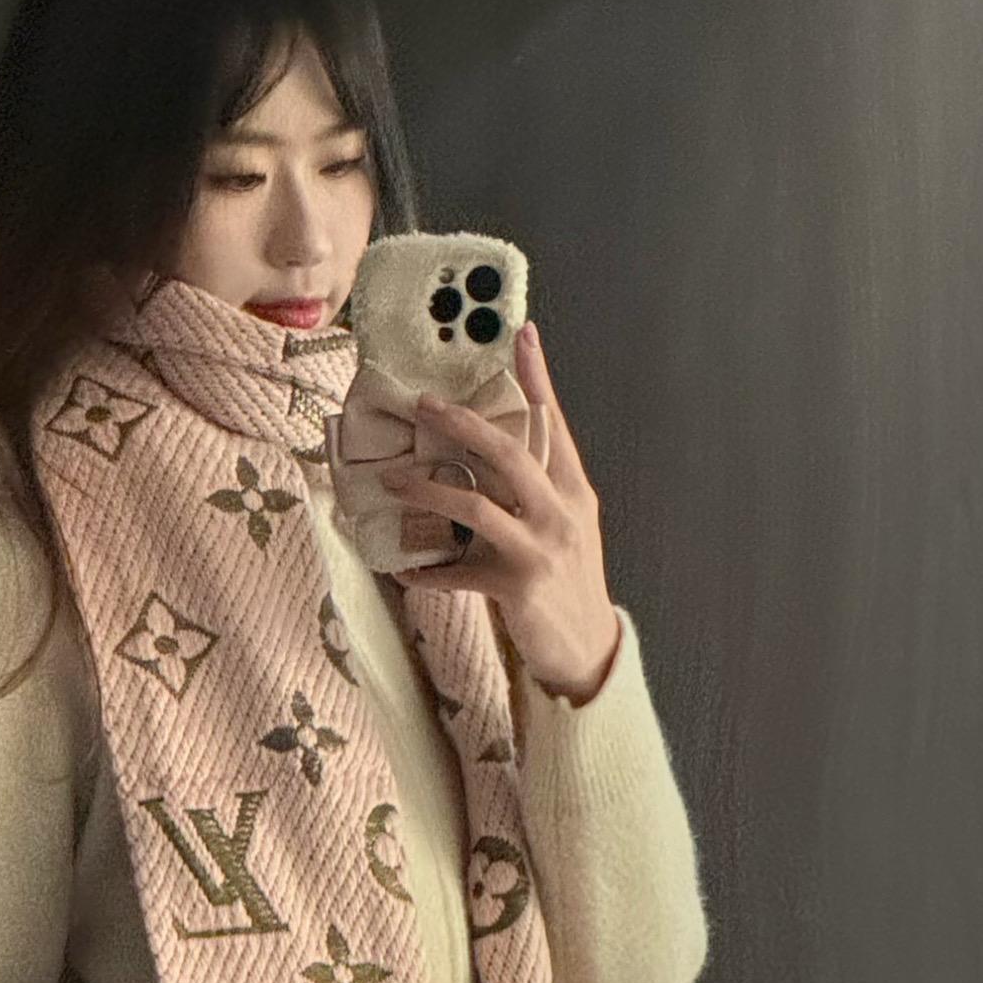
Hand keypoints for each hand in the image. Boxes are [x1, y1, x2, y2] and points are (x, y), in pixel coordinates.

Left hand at [375, 319, 621, 700]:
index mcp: (573, 491)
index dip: (538, 379)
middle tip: (423, 405)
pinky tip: (404, 568)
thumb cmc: (568, 581)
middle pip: (509, 454)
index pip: (554, 425)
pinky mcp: (518, 588)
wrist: (588, 648)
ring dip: (428, 491)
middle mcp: (560, 513)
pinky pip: (459, 574)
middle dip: (462, 425)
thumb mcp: (565, 525)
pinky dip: (428, 572)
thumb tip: (493, 451)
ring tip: (393, 480)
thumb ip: (538, 488)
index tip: (522, 335)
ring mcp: (540, 551)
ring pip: (477, 507)